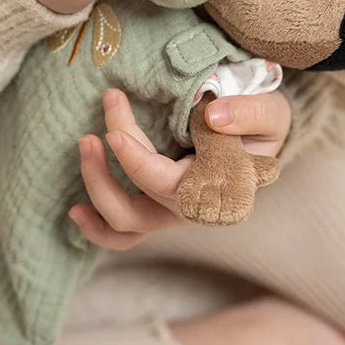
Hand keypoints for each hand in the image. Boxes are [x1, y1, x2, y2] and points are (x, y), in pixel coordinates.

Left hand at [69, 88, 291, 249]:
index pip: (168, 184)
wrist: (259, 131)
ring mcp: (171, 213)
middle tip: (93, 128)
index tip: (113, 130)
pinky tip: (74, 212)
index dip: (135, 161)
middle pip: (138, 206)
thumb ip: (249, 113)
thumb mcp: (270, 111)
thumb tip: (214, 116)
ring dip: (97, 190)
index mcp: (220, 192)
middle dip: (107, 170)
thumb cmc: (262, 122)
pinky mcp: (157, 207)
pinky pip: (125, 233)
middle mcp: (192, 210)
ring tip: (84, 145)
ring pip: (126, 224)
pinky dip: (98, 229)